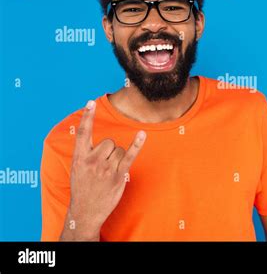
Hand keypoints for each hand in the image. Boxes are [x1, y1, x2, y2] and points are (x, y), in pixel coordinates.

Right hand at [61, 100, 145, 239]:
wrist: (85, 211)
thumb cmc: (83, 187)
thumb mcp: (77, 168)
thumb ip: (85, 152)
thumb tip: (99, 139)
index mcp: (79, 158)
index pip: (83, 133)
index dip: (87, 117)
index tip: (90, 102)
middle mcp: (92, 161)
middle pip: (109, 141)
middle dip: (110, 150)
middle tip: (104, 165)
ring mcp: (106, 169)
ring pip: (119, 149)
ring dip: (118, 157)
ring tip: (109, 172)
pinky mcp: (119, 175)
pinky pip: (130, 155)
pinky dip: (137, 144)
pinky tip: (142, 134)